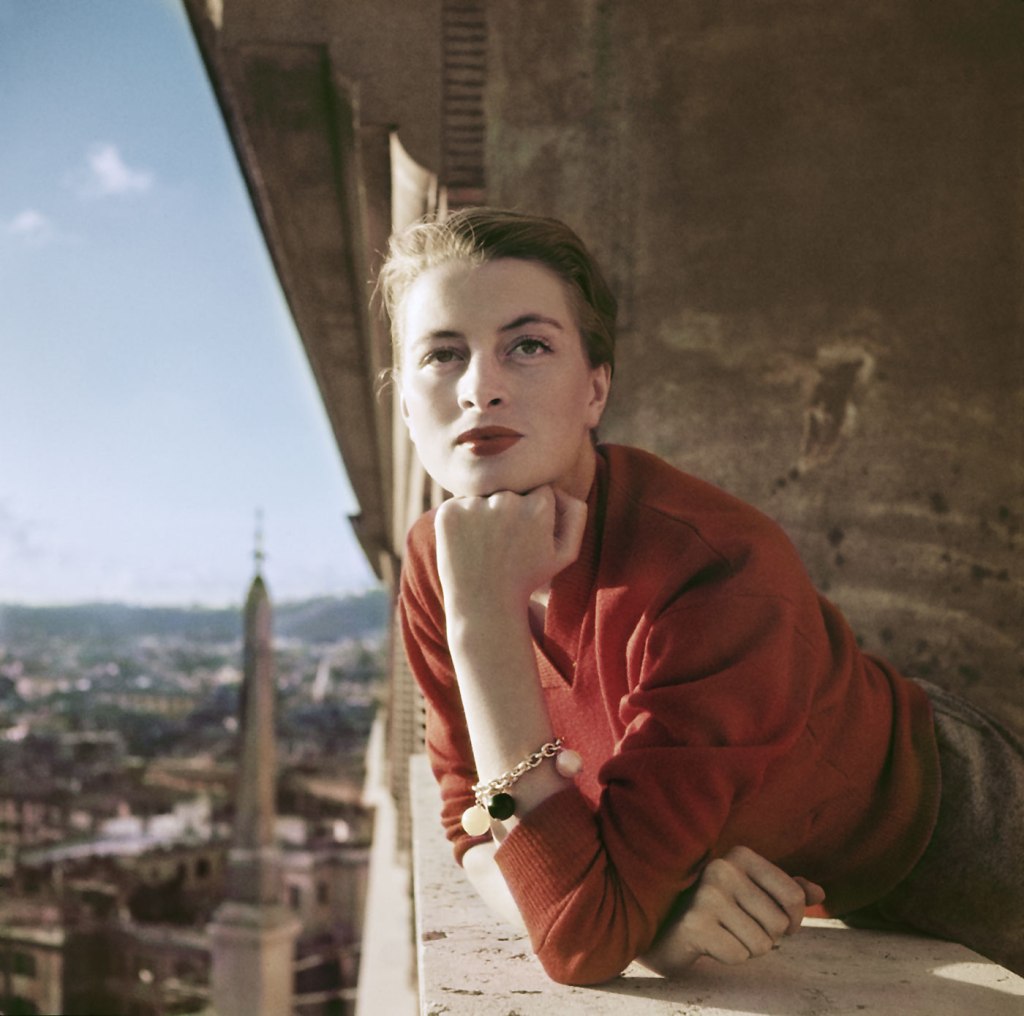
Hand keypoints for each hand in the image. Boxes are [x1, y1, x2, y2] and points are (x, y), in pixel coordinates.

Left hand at [434, 486, 586, 617]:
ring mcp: (474, 504)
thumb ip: (575, 514)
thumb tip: (560, 485)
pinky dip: (462, 520)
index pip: (539, 490)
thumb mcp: (565, 553)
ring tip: (486, 546)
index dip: (533, 513)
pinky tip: (467, 545)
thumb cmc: (527, 578)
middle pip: (511, 490)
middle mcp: (506, 500)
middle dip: (509, 510)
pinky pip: (459, 504)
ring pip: (484, 495)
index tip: (526, 536)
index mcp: (537, 507)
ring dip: (484, 512)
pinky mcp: (448, 512)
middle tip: (504, 544)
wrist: (484, 606)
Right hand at [638, 846, 825, 975]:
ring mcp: (707, 895)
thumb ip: (784, 889)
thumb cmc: (714, 908)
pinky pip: (740, 955)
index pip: (794, 896)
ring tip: (723, 933)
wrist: (663, 926)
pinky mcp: (696, 923)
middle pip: (779, 925)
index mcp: (740, 854)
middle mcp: (723, 868)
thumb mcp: (750, 891)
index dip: (792, 920)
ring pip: (762, 944)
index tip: (773, 922)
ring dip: (746, 947)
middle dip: (765, 936)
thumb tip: (820, 893)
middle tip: (737, 927)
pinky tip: (709, 943)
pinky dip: (729, 956)